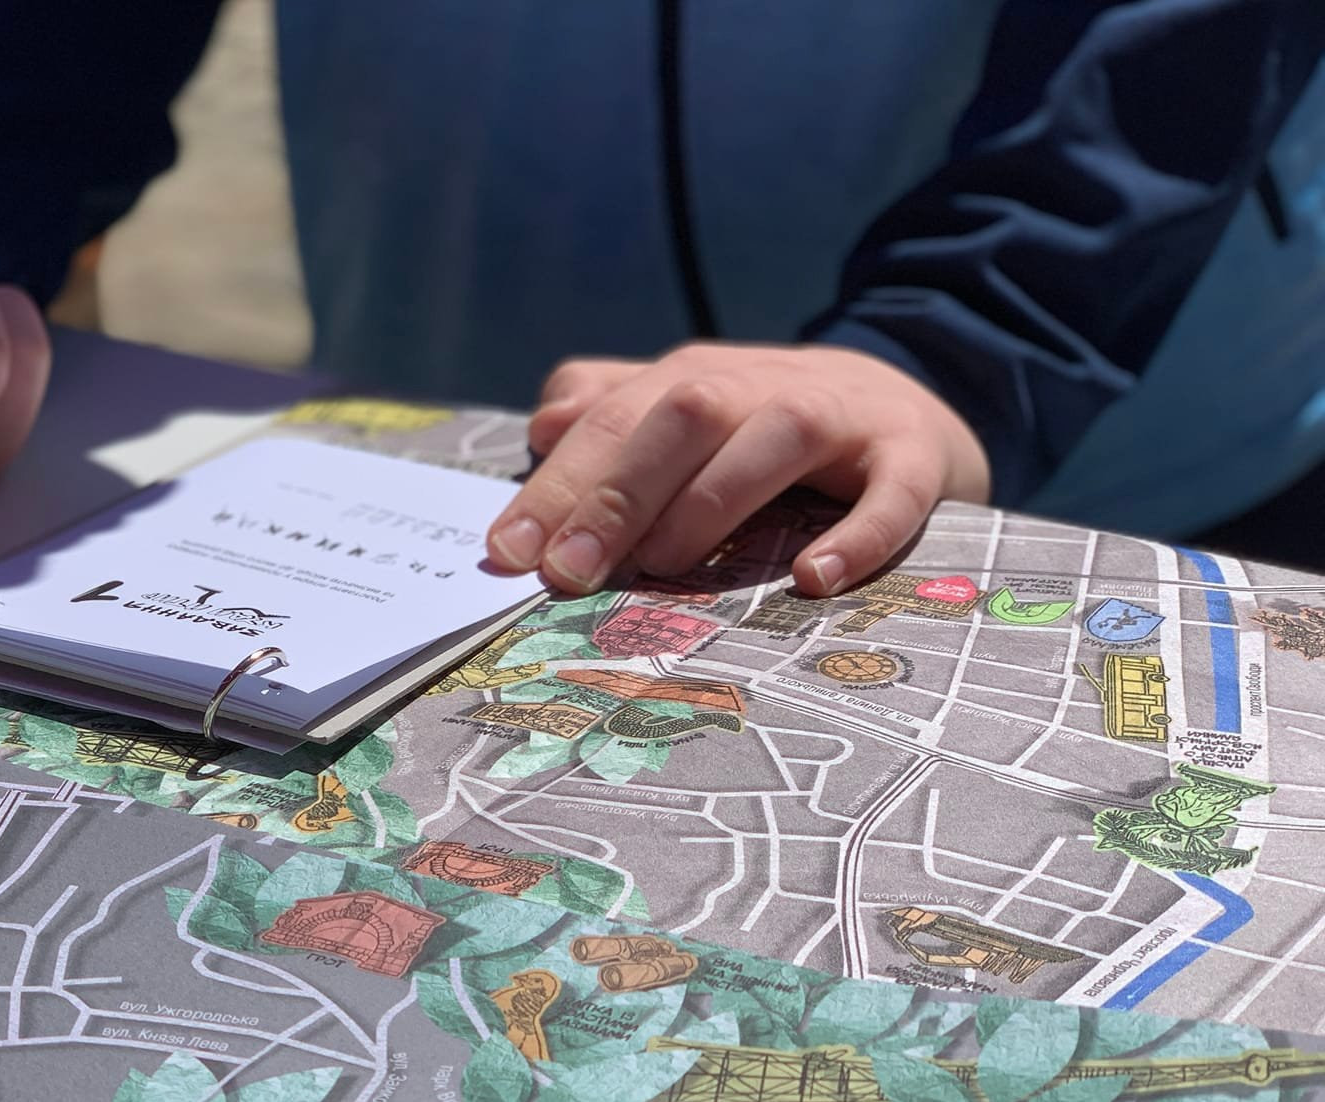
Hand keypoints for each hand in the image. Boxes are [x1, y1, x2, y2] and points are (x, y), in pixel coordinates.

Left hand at [486, 343, 989, 596]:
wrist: (908, 407)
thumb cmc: (766, 428)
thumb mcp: (688, 411)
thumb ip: (611, 411)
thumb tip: (539, 428)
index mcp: (694, 380)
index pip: (611, 420)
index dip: (556, 485)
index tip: (507, 554)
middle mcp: (761, 388)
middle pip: (682, 418)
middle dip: (617, 492)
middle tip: (569, 571)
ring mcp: (841, 418)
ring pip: (775, 439)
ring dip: (713, 501)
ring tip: (666, 563)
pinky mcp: (911, 459)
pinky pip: (892, 494)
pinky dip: (856, 536)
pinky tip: (811, 579)